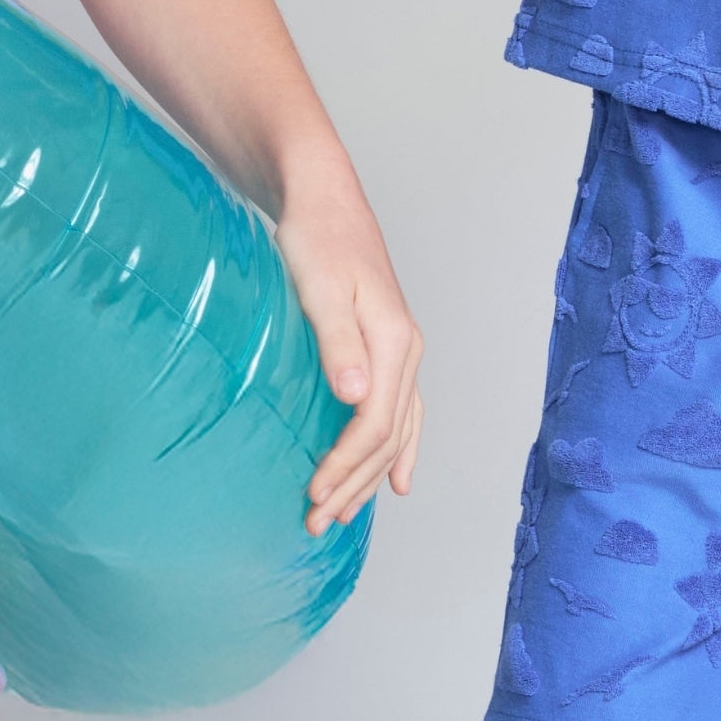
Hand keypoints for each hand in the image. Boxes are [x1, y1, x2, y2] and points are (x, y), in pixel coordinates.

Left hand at [278, 185, 423, 537]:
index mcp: (395, 342)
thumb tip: (357, 397)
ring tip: (344, 514)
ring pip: (398, 432)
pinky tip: (396, 479)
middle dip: (355, 485)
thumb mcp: (319, 287)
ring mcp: (401, 352)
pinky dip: (399, 450)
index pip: (376, 424)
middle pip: (390, 438)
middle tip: (317, 523)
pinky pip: (403, 414)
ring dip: (371, 476)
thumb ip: (337, 343)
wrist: (322, 197)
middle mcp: (407, 352)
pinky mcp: (388, 348)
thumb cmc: (315, 237)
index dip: (347, 466)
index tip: (313, 495)